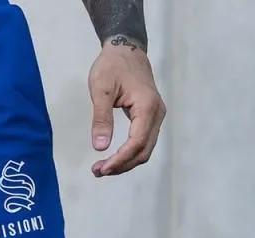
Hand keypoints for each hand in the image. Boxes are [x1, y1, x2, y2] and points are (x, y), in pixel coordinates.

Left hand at [88, 42, 165, 176]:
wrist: (125, 49)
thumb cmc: (112, 66)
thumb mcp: (101, 90)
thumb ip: (101, 118)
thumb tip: (100, 147)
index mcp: (147, 106)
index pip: (137, 142)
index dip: (120, 159)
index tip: (102, 168)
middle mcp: (157, 113)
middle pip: (143, 151)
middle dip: (121, 165)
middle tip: (97, 171)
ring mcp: (155, 116)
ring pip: (144, 149)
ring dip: (125, 163)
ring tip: (102, 168)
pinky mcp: (150, 117)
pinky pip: (142, 142)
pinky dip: (128, 154)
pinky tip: (112, 159)